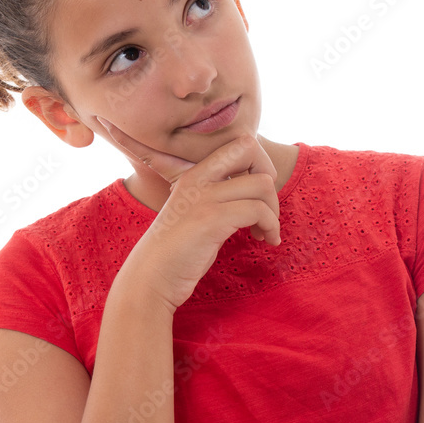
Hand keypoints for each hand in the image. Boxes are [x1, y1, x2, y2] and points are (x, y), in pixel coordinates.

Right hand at [96, 118, 280, 310]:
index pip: (238, 143)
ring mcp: (204, 197)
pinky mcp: (212, 219)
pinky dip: (271, 226)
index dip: (258, 164)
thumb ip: (218, 196)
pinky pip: (258, 210)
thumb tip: (258, 188)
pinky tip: (265, 240)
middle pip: (250, 148)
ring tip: (266, 232)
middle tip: (266, 207)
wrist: (150, 279)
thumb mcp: (195, 213)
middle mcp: (198, 178)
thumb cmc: (178, 253)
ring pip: (262, 183)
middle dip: (269, 176)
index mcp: (193, 173)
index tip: (256, 195)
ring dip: (273, 211)